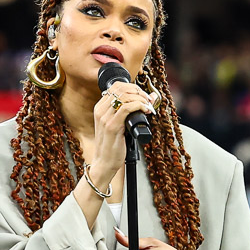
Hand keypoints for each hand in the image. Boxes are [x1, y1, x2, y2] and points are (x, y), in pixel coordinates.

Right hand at [84, 82, 154, 197]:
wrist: (104, 163)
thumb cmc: (113, 146)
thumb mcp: (118, 126)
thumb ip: (127, 113)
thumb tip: (147, 100)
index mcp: (100, 108)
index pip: (116, 86)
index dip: (133, 86)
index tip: (143, 95)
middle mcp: (101, 110)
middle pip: (121, 88)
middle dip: (139, 91)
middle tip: (149, 100)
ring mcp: (105, 117)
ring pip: (125, 96)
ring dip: (141, 98)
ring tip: (148, 106)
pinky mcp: (112, 126)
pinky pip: (127, 108)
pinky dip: (139, 106)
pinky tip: (145, 111)